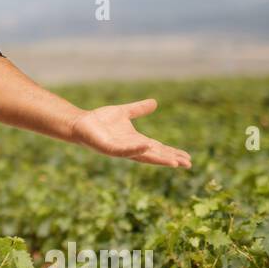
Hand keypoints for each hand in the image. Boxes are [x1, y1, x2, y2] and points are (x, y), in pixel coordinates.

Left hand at [68, 98, 190, 167]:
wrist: (81, 123)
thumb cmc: (100, 120)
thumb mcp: (124, 113)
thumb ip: (139, 109)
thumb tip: (155, 102)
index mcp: (136, 140)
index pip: (158, 148)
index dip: (172, 153)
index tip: (187, 158)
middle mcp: (130, 147)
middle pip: (154, 155)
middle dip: (170, 159)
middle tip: (187, 164)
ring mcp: (120, 150)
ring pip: (142, 156)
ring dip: (158, 159)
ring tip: (174, 162)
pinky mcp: (109, 149)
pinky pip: (124, 150)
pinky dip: (135, 149)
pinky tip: (147, 147)